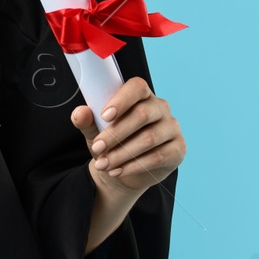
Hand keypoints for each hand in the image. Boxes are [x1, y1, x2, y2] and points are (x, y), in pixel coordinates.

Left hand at [71, 75, 184, 197]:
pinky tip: (117, 171)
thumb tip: (81, 113)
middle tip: (97, 148)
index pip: (137, 88)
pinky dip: (134, 165)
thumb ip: (87, 121)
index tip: (104, 116)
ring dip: (122, 153)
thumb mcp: (95, 132)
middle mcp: (160, 108)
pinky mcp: (178, 149)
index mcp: (141, 96)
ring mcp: (172, 128)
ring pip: (149, 138)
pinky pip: (158, 156)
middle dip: (116, 133)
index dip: (122, 100)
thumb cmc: (112, 143)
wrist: (124, 171)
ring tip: (103, 164)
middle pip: (142, 114)